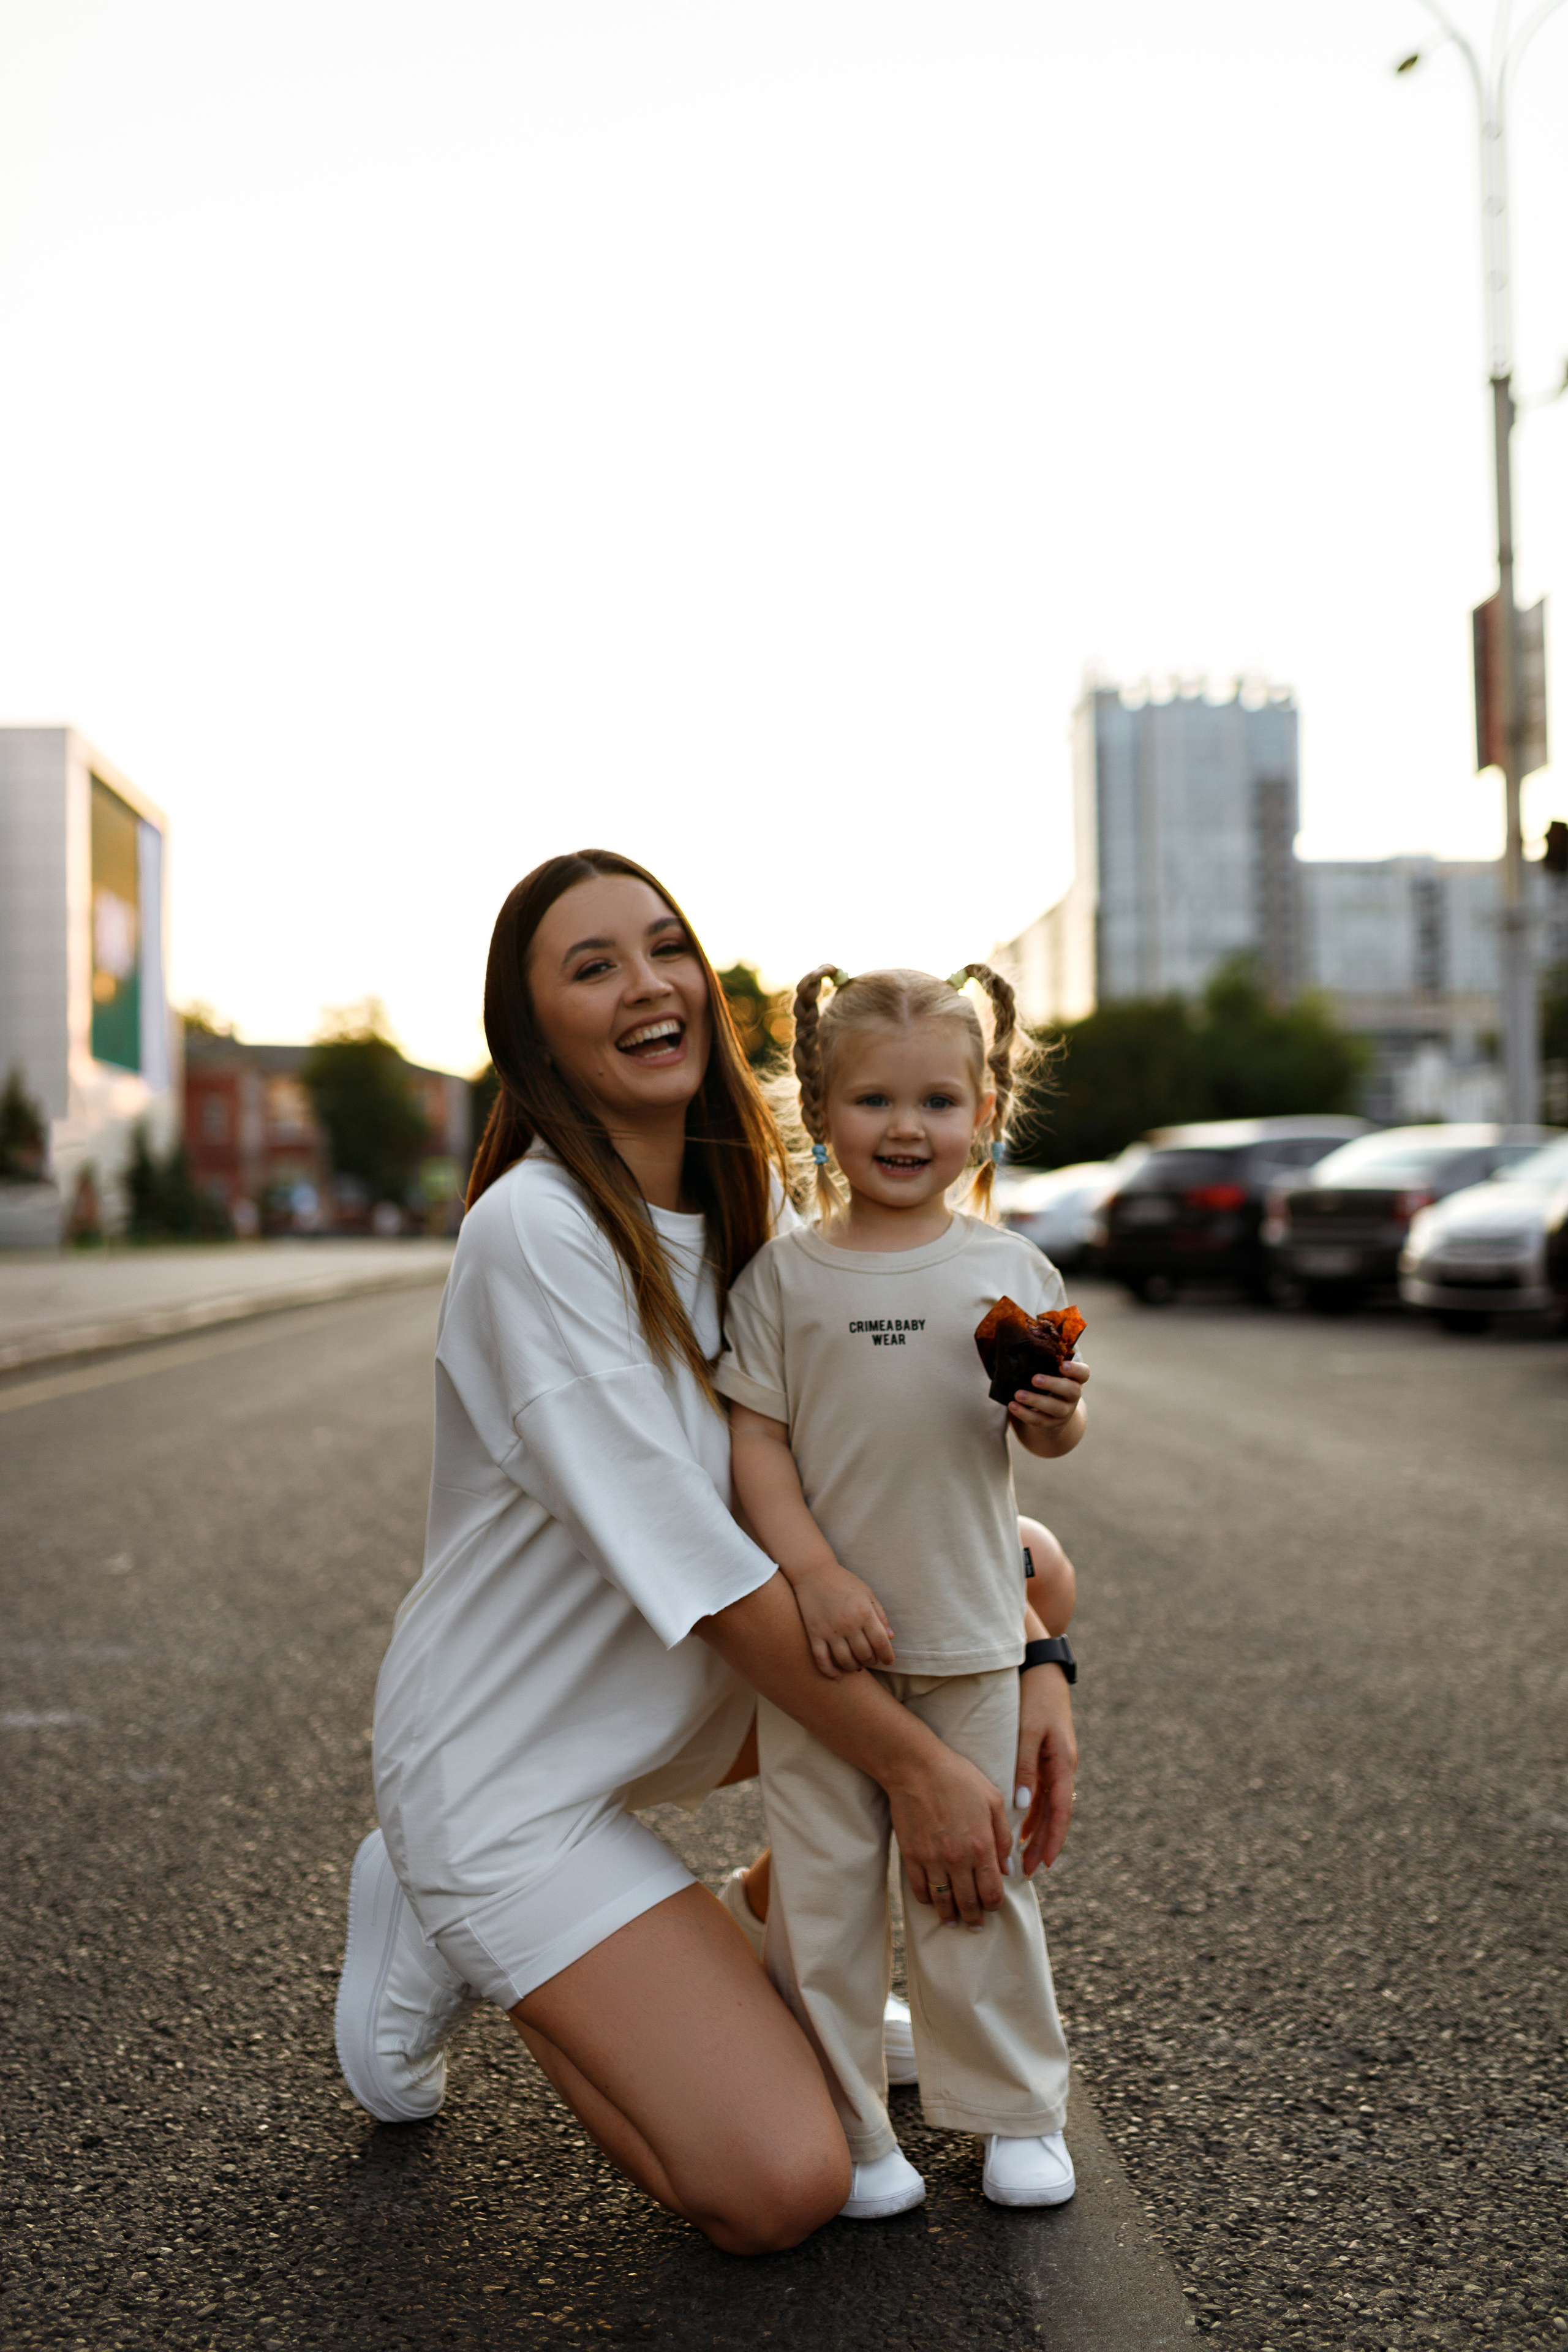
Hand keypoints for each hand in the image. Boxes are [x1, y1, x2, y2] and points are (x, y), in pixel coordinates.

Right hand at [792, 1567, 895, 1679]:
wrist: (813, 1572)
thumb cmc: (844, 1582)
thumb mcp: (867, 1593)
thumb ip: (880, 1615)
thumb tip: (891, 1638)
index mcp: (864, 1612)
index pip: (881, 1643)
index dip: (887, 1656)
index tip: (888, 1661)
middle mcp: (848, 1624)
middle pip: (865, 1654)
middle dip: (872, 1661)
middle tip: (872, 1660)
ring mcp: (830, 1631)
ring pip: (845, 1661)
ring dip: (854, 1667)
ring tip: (857, 1665)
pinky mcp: (814, 1634)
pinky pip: (822, 1660)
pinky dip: (830, 1672)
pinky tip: (838, 1675)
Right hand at [889, 1748, 1012, 1929]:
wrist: (916, 1766)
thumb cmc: (959, 1777)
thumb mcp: (993, 1799)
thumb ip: (1003, 1836)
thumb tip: (1007, 1869)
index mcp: (982, 1845)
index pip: (992, 1892)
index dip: (994, 1905)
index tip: (993, 1907)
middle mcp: (958, 1858)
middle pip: (968, 1903)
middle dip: (974, 1918)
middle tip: (975, 1925)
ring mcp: (932, 1859)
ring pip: (942, 1901)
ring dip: (949, 1916)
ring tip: (953, 1921)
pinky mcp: (910, 1855)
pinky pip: (919, 1889)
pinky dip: (926, 1900)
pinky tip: (932, 1902)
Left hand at [1007, 1358, 1088, 1456]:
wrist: (1053, 1415)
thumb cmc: (1049, 1385)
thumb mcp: (1051, 1373)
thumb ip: (1044, 1361)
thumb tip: (1020, 1340)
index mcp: (1075, 1380)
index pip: (1083, 1373)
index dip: (1075, 1370)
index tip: (1062, 1365)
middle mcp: (1073, 1396)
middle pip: (1071, 1391)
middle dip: (1053, 1384)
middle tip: (1035, 1379)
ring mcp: (1064, 1412)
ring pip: (1055, 1408)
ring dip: (1035, 1400)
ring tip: (1018, 1394)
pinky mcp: (1051, 1424)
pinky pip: (1040, 1420)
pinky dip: (1025, 1413)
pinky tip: (1012, 1405)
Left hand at [1013, 1661, 1077, 1875]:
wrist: (1040, 1667)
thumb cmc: (1033, 1697)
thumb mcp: (1028, 1732)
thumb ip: (1025, 1767)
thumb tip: (1022, 1805)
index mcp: (1063, 1764)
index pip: (1060, 1813)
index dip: (1051, 1841)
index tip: (1041, 1865)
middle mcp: (1063, 1767)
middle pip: (1056, 1816)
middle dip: (1043, 1845)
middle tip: (1027, 1872)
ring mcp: (1056, 1762)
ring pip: (1049, 1806)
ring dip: (1037, 1831)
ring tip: (1022, 1857)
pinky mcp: (1047, 1756)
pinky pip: (1043, 1792)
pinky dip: (1033, 1812)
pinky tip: (1021, 1825)